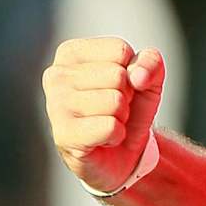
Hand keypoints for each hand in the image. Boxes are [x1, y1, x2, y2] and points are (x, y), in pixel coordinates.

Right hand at [42, 37, 166, 193]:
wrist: (120, 155)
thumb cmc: (128, 109)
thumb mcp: (147, 80)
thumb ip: (151, 63)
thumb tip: (138, 75)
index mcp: (71, 54)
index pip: (120, 51)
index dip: (133, 73)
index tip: (120, 87)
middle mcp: (56, 76)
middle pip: (118, 76)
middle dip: (127, 96)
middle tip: (114, 110)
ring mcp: (55, 105)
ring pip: (115, 101)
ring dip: (121, 117)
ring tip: (108, 122)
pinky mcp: (63, 134)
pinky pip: (110, 127)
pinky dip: (117, 135)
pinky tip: (103, 139)